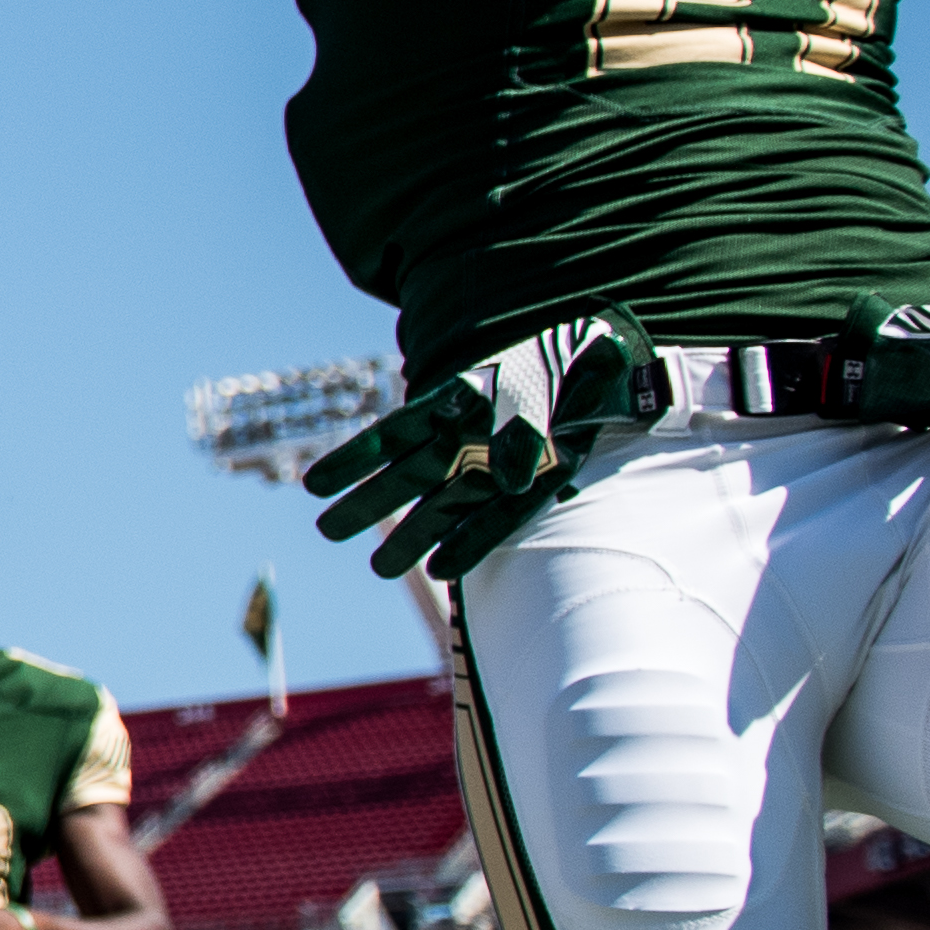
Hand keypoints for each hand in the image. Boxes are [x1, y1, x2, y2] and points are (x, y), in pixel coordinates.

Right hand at [308, 313, 660, 582]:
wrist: (615, 359)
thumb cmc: (574, 360)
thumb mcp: (549, 381)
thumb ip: (528, 428)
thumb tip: (510, 479)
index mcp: (460, 399)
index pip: (396, 433)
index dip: (355, 459)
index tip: (314, 484)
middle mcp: (471, 435)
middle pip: (413, 474)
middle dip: (370, 504)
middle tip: (328, 530)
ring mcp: (500, 462)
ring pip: (444, 502)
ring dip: (412, 535)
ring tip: (376, 568)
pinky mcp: (534, 484)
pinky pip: (496, 518)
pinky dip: (472, 544)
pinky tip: (443, 570)